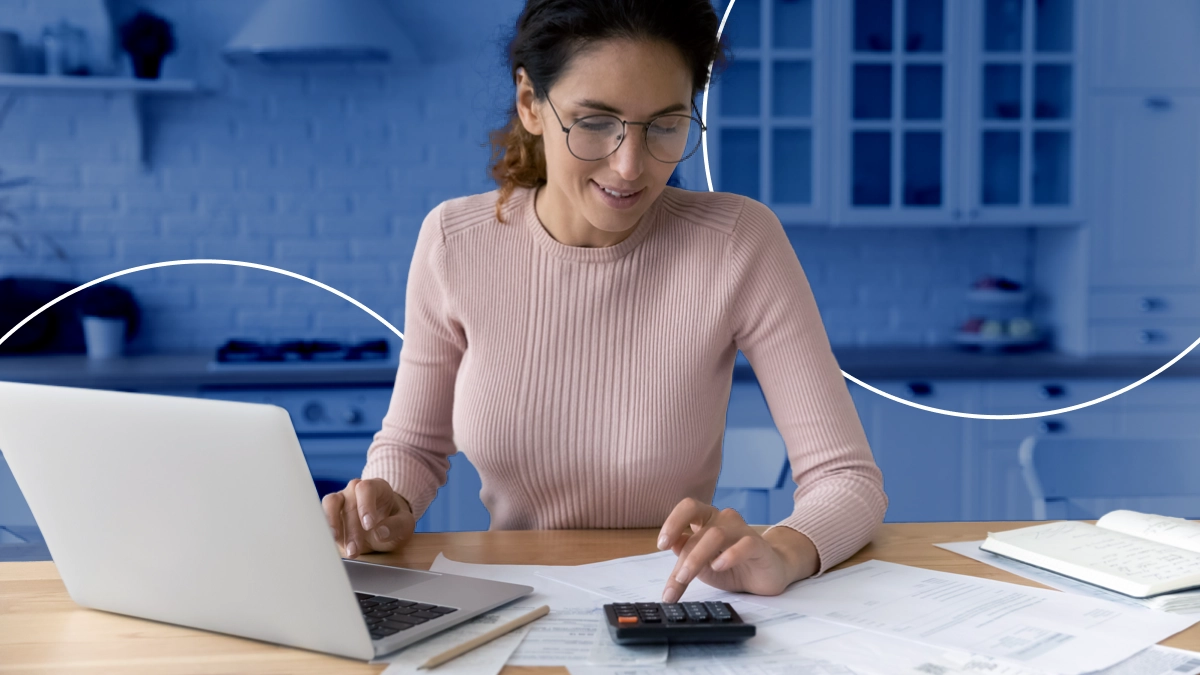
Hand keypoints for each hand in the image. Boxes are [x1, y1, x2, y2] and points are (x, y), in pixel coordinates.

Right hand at [322, 478, 414, 558]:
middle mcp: (356, 490)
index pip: (366, 488)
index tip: (369, 525)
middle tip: (355, 549)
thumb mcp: (405, 526)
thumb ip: (396, 526)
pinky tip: (328, 541)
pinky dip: (324, 527)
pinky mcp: (331, 513)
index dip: (365, 506)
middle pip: (350, 503)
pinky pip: (322, 515)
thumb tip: (381, 531)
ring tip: (336, 542)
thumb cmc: (394, 522)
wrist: (383, 528)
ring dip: (333, 525)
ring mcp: (342, 500)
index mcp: (377, 487)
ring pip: (330, 504)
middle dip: (351, 529)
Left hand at [656, 498, 817, 602]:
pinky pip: (744, 544)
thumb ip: (686, 557)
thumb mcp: (702, 568)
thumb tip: (673, 545)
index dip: (673, 522)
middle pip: (700, 529)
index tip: (661, 544)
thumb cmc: (732, 568)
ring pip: (716, 535)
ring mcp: (742, 530)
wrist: (767, 575)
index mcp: (707, 520)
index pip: (688, 508)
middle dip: (684, 558)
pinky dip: (729, 555)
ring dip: (697, 558)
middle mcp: (723, 520)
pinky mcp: (759, 545)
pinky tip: (719, 566)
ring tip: (687, 578)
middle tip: (676, 579)